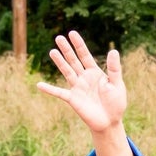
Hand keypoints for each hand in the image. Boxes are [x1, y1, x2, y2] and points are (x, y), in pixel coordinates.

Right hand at [37, 33, 132, 155]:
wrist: (110, 122)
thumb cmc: (115, 103)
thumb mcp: (117, 84)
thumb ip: (114, 69)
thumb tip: (113, 50)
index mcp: (94, 73)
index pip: (85, 55)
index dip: (79, 44)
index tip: (72, 33)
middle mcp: (84, 78)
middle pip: (73, 60)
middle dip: (67, 49)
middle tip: (59, 37)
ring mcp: (77, 88)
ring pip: (66, 72)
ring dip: (60, 62)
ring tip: (52, 51)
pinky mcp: (72, 99)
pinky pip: (59, 93)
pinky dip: (50, 89)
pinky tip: (39, 85)